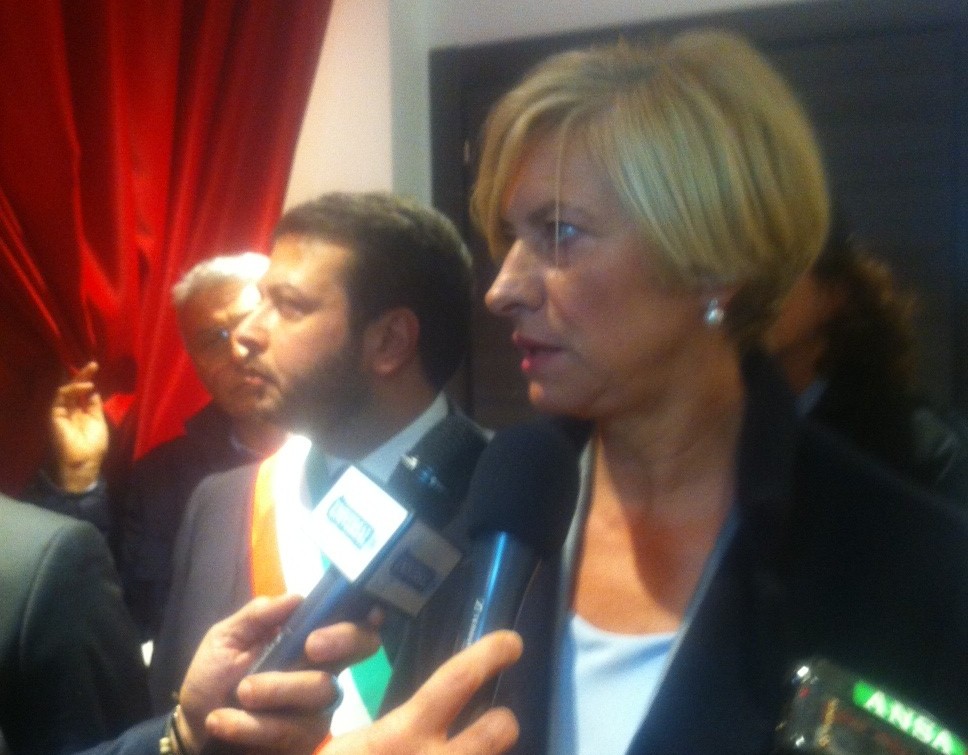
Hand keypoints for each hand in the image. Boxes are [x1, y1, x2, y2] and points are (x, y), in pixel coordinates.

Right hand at [50, 361, 107, 491]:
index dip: (88, 380)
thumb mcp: (98, 422)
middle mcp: (70, 411)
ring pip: (66, 391)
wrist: (85, 462)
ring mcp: (61, 413)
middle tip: (93, 364)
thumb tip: (93, 392)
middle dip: (82, 375)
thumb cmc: (94, 446)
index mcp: (81, 413)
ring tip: (91, 373)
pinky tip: (86, 387)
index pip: (82, 393)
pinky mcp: (54, 415)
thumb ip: (94, 407)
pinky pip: (60, 398)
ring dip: (78, 380)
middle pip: (74, 389)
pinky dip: (72, 390)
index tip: (97, 369)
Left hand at [178, 594, 380, 753]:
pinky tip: (222, 720)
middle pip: (351, 656)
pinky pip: (288, 732)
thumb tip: (296, 597)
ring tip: (240, 693)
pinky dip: (250, 725)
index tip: (366, 613)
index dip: (364, 622)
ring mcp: (316, 713)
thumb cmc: (215, 677)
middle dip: (338, 643)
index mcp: (310, 645)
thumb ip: (257, 616)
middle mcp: (322, 675)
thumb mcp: (226, 638)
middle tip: (309, 646)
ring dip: (276, 690)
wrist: (191, 728)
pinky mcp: (302, 744)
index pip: (353, 630)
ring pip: (318, 694)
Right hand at [322, 631, 522, 754]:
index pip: (456, 680)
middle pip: (498, 730)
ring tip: (476, 751)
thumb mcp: (357, 749)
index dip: (489, 655)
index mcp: (400, 734)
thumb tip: (427, 717)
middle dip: (504, 722)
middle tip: (499, 721)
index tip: (512, 642)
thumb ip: (396, 732)